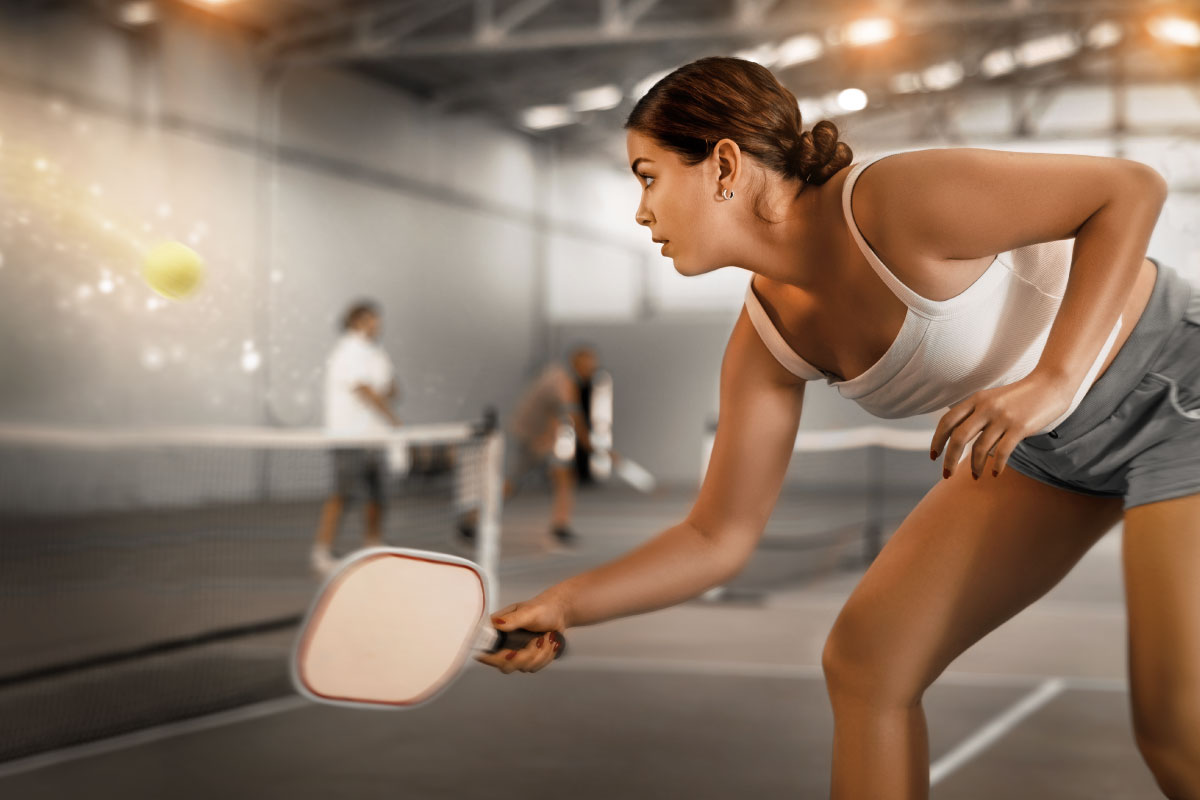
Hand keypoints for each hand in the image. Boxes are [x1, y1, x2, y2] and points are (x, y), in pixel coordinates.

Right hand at [475, 592, 570, 674]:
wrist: (558, 614)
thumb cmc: (542, 608)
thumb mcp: (528, 612)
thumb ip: (513, 619)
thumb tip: (497, 623)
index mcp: (498, 630)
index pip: (486, 650)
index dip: (494, 658)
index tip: (512, 652)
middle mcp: (504, 644)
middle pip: (505, 665)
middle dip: (526, 655)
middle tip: (538, 640)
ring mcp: (516, 654)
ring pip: (523, 667)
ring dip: (540, 653)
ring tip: (546, 637)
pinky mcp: (528, 660)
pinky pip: (534, 667)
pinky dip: (545, 656)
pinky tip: (548, 643)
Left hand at [930, 373, 1071, 480]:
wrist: (1051, 384)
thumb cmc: (1020, 395)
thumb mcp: (992, 398)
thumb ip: (975, 412)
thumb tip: (959, 435)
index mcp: (975, 399)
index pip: (947, 421)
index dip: (936, 440)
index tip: (934, 457)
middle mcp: (986, 407)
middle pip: (958, 438)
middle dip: (949, 459)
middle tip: (946, 474)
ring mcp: (1002, 418)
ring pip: (980, 448)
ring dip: (974, 466)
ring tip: (975, 476)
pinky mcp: (1020, 427)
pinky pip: (1002, 452)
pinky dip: (996, 466)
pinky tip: (995, 474)